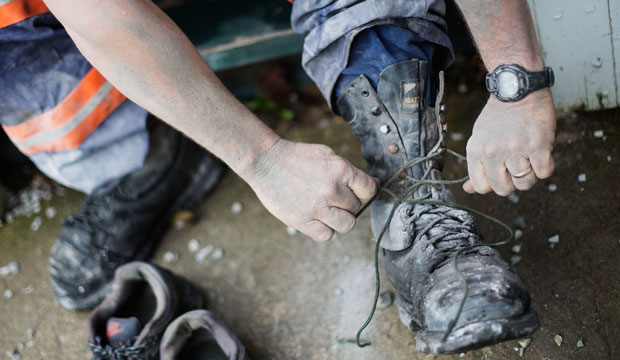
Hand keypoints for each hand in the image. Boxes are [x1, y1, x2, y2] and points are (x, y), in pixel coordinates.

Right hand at [242, 139, 376, 241]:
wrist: (265, 162)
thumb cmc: (297, 158)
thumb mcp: (327, 155)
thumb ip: (351, 171)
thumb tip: (375, 184)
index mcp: (341, 170)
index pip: (369, 189)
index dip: (365, 192)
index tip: (356, 192)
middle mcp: (332, 190)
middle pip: (357, 208)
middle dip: (349, 204)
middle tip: (334, 198)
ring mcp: (317, 207)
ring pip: (347, 225)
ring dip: (341, 219)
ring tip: (328, 210)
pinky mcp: (303, 221)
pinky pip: (327, 235)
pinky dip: (325, 229)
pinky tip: (317, 218)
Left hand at [463, 90, 555, 195]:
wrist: (518, 89)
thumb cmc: (498, 117)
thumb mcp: (479, 139)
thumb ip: (476, 166)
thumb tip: (468, 189)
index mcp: (476, 151)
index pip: (482, 187)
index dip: (493, 183)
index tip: (500, 173)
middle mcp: (493, 152)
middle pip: (503, 189)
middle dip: (512, 182)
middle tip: (516, 166)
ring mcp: (516, 149)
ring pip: (524, 184)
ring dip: (530, 175)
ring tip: (528, 158)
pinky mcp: (538, 145)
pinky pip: (544, 173)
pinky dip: (545, 167)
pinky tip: (541, 154)